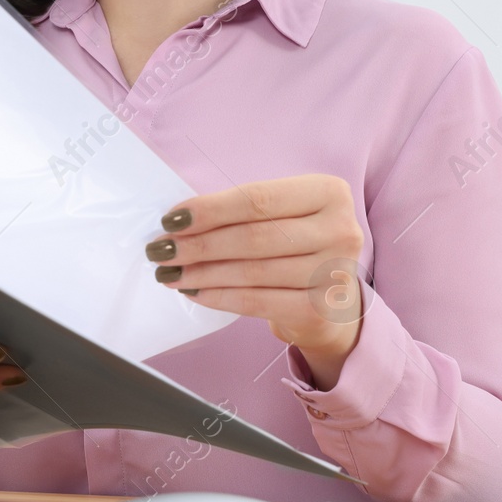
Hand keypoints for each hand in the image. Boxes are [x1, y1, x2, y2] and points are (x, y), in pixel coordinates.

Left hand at [145, 174, 366, 389]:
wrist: (332, 296)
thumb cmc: (297, 244)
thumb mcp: (283, 214)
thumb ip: (243, 211)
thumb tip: (179, 222)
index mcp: (329, 192)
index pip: (258, 199)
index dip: (210, 210)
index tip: (170, 219)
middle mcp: (340, 229)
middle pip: (254, 237)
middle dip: (199, 244)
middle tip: (160, 251)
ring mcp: (335, 272)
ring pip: (252, 272)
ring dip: (202, 273)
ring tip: (170, 273)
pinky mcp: (321, 309)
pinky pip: (258, 302)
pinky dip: (220, 297)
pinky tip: (194, 292)